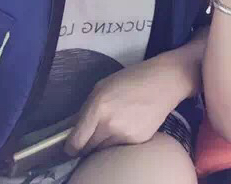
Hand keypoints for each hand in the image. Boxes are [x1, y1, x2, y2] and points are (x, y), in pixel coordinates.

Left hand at [66, 52, 188, 155]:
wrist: (161, 83)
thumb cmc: (129, 80)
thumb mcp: (101, 87)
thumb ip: (88, 108)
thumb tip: (78, 127)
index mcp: (98, 107)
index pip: (77, 140)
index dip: (70, 147)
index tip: (69, 148)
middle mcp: (110, 124)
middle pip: (89, 148)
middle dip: (86, 145)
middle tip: (88, 137)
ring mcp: (125, 136)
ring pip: (104, 150)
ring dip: (102, 144)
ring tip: (109, 128)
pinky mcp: (137, 142)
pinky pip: (120, 148)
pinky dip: (117, 142)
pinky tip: (123, 127)